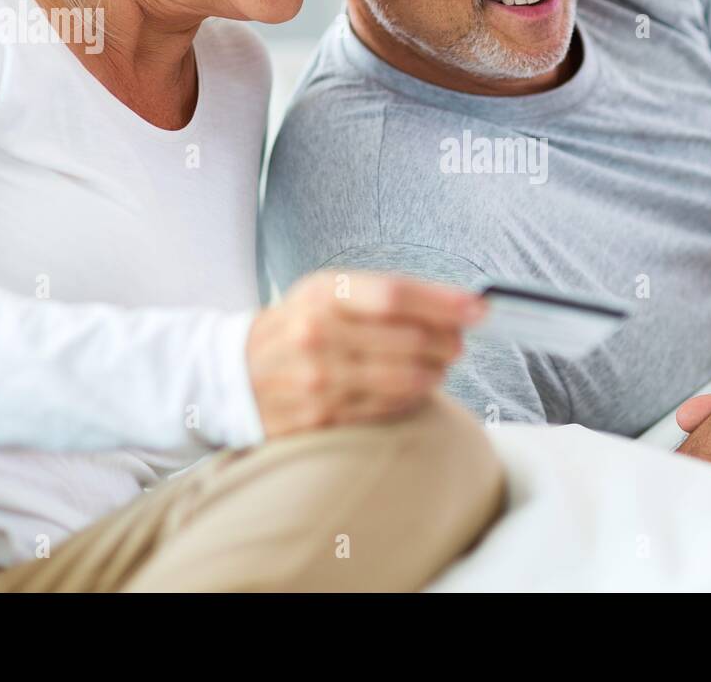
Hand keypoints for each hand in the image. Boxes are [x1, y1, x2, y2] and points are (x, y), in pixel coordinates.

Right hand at [244, 271, 484, 436]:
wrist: (232, 374)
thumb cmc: (296, 327)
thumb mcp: (327, 293)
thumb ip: (384, 295)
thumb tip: (455, 305)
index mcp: (323, 295)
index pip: (396, 294)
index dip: (444, 302)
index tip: (478, 308)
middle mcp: (318, 335)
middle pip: (410, 340)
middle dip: (449, 342)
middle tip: (458, 342)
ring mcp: (319, 380)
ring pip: (406, 380)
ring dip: (437, 373)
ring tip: (439, 365)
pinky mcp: (322, 418)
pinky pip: (389, 410)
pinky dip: (413, 398)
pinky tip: (415, 388)